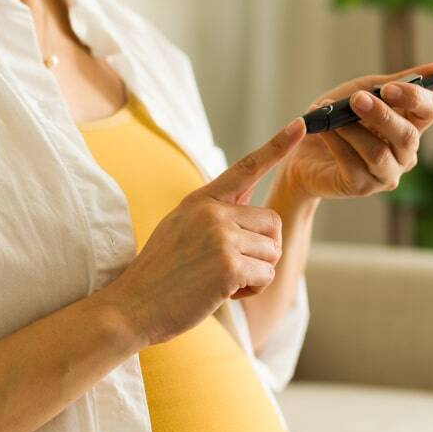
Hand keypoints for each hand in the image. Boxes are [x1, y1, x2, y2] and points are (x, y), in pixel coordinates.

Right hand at [101, 119, 306, 344]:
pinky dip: (251, 289)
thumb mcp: (179, 227)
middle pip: (272, 222)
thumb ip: (213, 211)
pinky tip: (224, 293)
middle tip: (234, 267)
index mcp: (200, 200)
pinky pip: (266, 275)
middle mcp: (212, 212)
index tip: (300, 125)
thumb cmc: (159, 274)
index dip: (276, 146)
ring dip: (257, 272)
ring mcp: (220, 237)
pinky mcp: (228, 266)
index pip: (245, 167)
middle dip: (263, 250)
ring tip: (224, 281)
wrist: (132, 306)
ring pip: (273, 251)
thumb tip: (246, 191)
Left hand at [282, 63, 432, 199]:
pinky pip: (353, 164)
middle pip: (407, 136)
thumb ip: (398, 81)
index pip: (431, 110)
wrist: (302, 149)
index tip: (389, 87)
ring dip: (351, 130)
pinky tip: (324, 130)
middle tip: (356, 98)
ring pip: (378, 153)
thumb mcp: (365, 91)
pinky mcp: (362, 187)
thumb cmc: (337, 118)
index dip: (415, 97)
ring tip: (330, 116)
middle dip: (381, 115)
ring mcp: (386, 174)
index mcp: (411, 125)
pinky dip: (336, 143)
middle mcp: (405, 154)